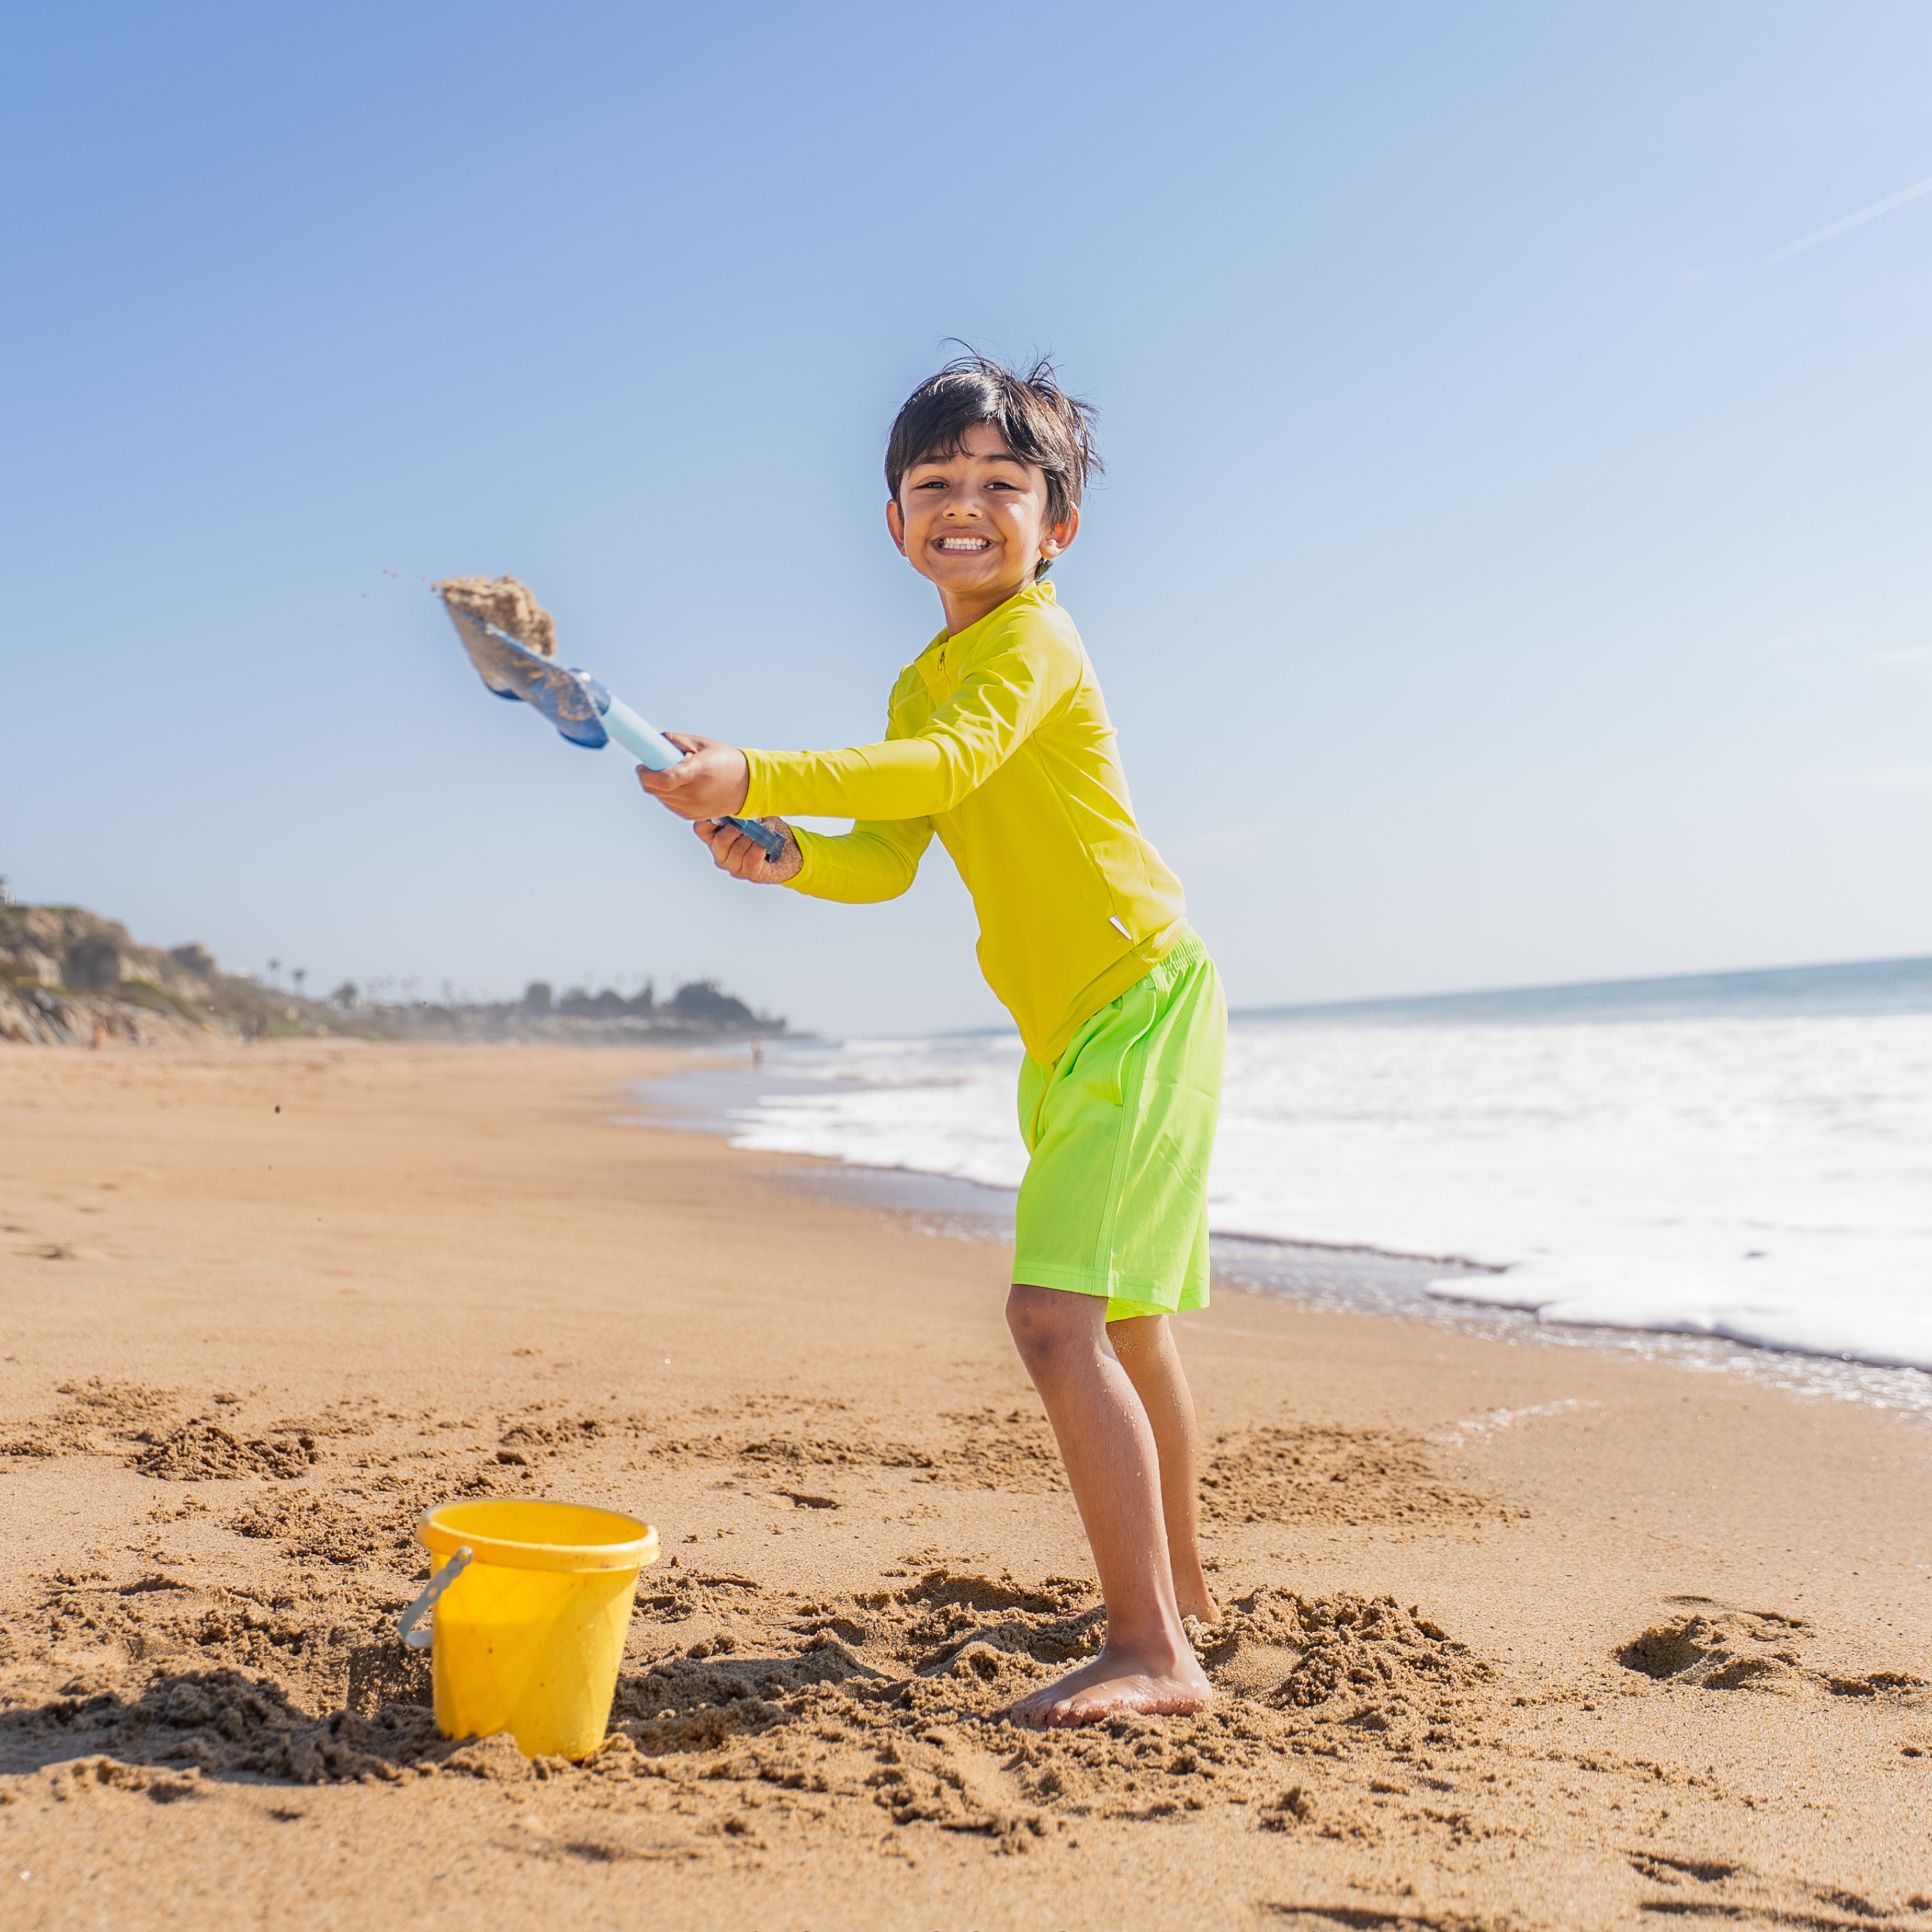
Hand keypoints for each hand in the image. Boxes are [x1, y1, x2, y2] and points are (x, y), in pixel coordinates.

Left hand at [634, 734, 750, 819]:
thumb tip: (654, 741)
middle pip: (656, 789)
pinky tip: (683, 785)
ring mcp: (692, 808)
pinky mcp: (691, 816)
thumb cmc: (725, 761)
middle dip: (650, 776)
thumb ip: (676, 741)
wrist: (748, 786)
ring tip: (678, 773)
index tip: (642, 765)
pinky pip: (669, 804)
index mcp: (697, 773)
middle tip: (658, 763)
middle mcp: (694, 794)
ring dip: (659, 785)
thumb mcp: (702, 744)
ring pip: (660, 797)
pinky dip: (668, 794)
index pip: (663, 779)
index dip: (646, 773)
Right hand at [696, 816, 800, 883]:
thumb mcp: (755, 812)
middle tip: (756, 818)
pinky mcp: (751, 874)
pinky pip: (751, 859)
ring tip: (768, 827)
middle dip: (740, 827)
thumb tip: (738, 797)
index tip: (728, 809)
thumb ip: (743, 807)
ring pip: (737, 850)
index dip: (710, 818)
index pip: (701, 828)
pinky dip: (761, 846)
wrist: (793, 850)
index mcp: (717, 838)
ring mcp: (735, 866)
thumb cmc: (770, 830)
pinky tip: (769, 840)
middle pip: (720, 840)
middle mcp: (721, 854)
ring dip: (755, 836)